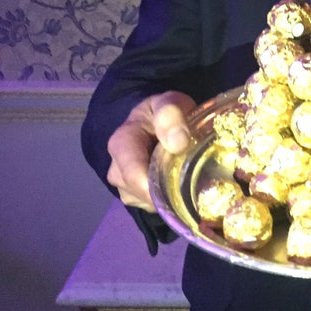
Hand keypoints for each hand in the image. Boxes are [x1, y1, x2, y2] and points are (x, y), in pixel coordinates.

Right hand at [107, 90, 195, 211]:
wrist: (158, 122)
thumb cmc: (165, 113)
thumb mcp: (169, 102)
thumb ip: (171, 114)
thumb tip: (177, 142)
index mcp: (121, 143)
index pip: (133, 173)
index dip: (157, 183)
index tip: (182, 182)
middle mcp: (117, 169)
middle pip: (142, 193)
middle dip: (168, 191)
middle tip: (194, 181)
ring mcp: (125, 187)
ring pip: (149, 203)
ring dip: (170, 195)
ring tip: (186, 175)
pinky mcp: (136, 198)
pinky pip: (154, 207)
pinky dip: (169, 200)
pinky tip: (178, 183)